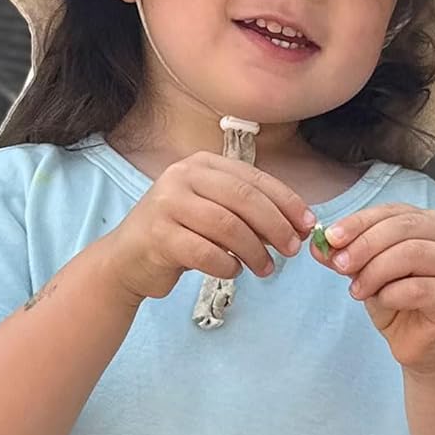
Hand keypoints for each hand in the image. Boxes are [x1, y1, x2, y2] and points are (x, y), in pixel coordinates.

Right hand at [106, 151, 316, 303]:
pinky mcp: (158, 236)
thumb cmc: (179, 234)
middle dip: (275, 225)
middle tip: (292, 249)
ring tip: (266, 268)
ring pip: (227, 226)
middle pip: (243, 198)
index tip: (307, 224)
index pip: (254, 178)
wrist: (127, 259)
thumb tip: (298, 224)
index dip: (286, 201)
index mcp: (201, 164)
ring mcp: (167, 204)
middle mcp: (182, 177)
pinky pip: (206, 252)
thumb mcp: (213, 211)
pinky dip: (227, 265)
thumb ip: (248, 211)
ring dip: (255, 251)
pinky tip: (233, 271)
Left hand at [310, 204, 434, 376]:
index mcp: (431, 223)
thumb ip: (349, 256)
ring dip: (375, 271)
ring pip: (411, 253)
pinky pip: (419, 287)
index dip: (359, 222)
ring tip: (356, 290)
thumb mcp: (369, 275)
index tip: (331, 238)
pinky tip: (380, 301)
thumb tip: (318, 245)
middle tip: (339, 264)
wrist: (425, 349)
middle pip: (403, 227)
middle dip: (365, 244)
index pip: (392, 212)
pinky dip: (391, 293)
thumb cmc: (400, 305)